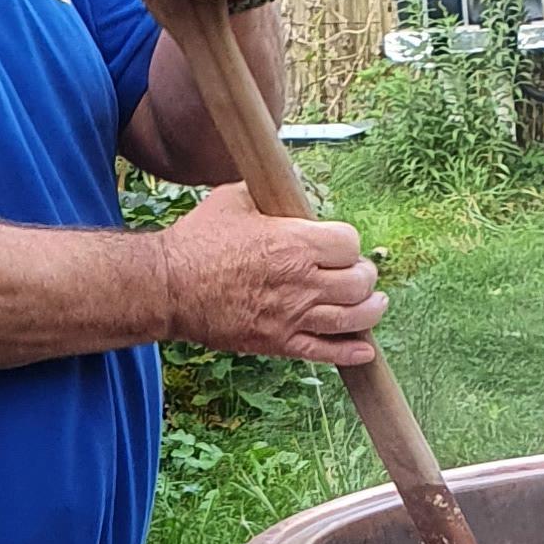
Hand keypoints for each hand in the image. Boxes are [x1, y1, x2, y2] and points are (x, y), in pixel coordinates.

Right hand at [159, 183, 385, 365]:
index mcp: (294, 243)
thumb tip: (289, 190)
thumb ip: (271, 195)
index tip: (340, 244)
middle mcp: (301, 282)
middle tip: (357, 273)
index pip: (351, 244)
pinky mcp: (280, 343)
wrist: (170, 286)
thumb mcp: (235, 199)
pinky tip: (364, 349)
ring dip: (371, 311)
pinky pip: (328, 353)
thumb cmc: (199, 241)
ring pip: (354, 319)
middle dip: (365, 276)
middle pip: (361, 282)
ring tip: (374, 303)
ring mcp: (293, 316)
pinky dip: (352, 352)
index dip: (349, 243)